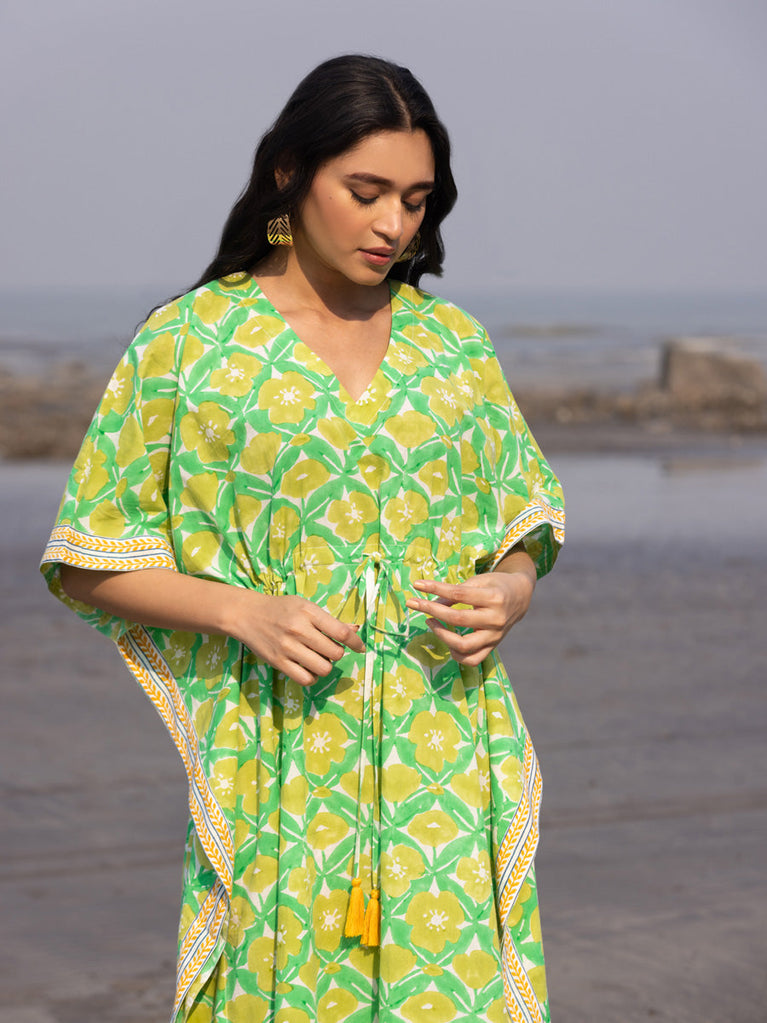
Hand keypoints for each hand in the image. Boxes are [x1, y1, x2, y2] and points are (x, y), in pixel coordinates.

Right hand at [228, 593, 365, 686]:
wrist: (247, 614)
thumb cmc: (281, 609)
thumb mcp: (305, 606)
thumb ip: (329, 620)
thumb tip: (355, 630)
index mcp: (309, 612)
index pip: (341, 632)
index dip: (356, 643)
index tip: (360, 648)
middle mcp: (299, 629)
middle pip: (335, 653)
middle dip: (337, 653)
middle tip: (329, 648)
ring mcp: (288, 647)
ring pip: (323, 668)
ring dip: (326, 665)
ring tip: (318, 657)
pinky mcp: (278, 662)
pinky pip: (306, 679)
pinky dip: (312, 676)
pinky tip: (308, 667)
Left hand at [405, 571, 534, 666]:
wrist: (520, 597)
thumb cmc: (496, 585)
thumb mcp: (478, 581)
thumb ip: (455, 592)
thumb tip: (431, 602)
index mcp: (494, 598)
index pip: (458, 594)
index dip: (435, 589)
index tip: (417, 585)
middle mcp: (496, 619)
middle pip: (458, 619)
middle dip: (431, 610)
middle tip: (415, 603)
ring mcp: (495, 636)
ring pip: (464, 645)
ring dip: (441, 635)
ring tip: (430, 622)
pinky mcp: (493, 647)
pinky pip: (472, 660)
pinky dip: (456, 654)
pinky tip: (447, 641)